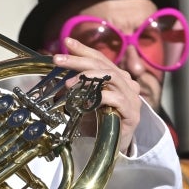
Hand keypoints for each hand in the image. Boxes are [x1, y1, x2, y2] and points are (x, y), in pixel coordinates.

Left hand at [53, 38, 142, 154]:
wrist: (111, 147)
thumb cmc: (96, 122)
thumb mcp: (83, 100)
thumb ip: (75, 86)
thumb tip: (56, 72)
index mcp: (116, 78)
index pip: (100, 59)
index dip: (83, 49)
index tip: (66, 41)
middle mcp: (126, 84)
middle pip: (103, 66)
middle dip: (78, 60)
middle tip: (58, 59)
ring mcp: (131, 98)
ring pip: (112, 78)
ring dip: (88, 78)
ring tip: (68, 83)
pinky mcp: (132, 113)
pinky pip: (116, 99)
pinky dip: (99, 97)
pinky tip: (86, 100)